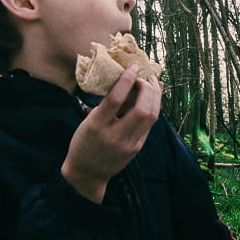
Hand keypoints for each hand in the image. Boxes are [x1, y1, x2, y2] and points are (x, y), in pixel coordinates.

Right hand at [61, 65, 161, 202]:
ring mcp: (128, 144)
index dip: (127, 80)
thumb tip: (127, 82)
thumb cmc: (84, 142)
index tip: (132, 67)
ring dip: (155, 96)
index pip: (115, 99)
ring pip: (151, 116)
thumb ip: (107, 105)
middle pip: (141, 109)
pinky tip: (152, 98)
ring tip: (152, 83)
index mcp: (96, 125)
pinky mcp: (137, 148)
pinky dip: (153, 108)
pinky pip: (150, 125)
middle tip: (144, 76)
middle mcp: (114, 135)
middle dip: (147, 88)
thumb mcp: (88, 121)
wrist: (87, 173)